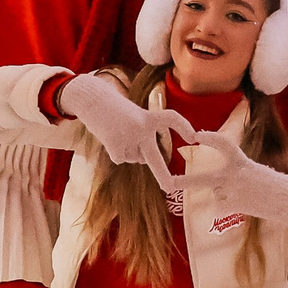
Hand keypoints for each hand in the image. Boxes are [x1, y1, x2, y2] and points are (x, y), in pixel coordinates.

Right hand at [60, 72, 193, 180]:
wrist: (93, 99)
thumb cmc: (116, 110)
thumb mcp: (135, 117)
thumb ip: (143, 136)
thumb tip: (142, 161)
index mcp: (149, 116)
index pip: (171, 118)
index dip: (183, 126)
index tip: (194, 137)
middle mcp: (141, 128)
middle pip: (155, 158)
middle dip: (162, 175)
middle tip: (170, 188)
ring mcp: (128, 137)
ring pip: (134, 158)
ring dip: (127, 150)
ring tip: (117, 132)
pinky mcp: (115, 144)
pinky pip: (121, 159)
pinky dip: (116, 153)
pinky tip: (110, 138)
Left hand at [190, 130, 287, 227]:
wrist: (284, 199)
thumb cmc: (268, 182)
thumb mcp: (252, 169)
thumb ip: (232, 172)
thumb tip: (212, 187)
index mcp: (241, 162)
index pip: (223, 145)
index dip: (210, 138)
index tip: (197, 135)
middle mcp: (235, 177)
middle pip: (203, 180)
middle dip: (184, 182)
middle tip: (168, 182)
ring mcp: (234, 193)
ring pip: (216, 193)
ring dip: (225, 194)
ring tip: (243, 193)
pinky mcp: (235, 207)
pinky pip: (221, 206)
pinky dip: (228, 206)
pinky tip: (242, 203)